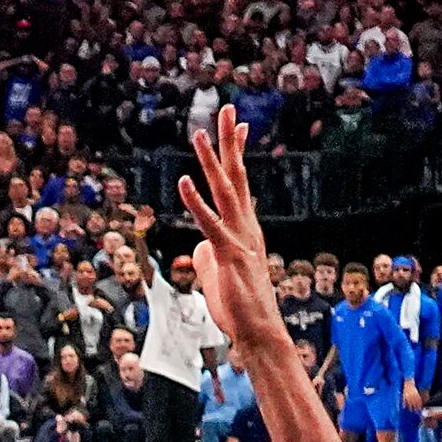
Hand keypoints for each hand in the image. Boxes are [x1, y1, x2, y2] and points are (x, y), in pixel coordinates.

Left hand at [176, 107, 280, 351]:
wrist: (258, 332)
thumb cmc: (239, 306)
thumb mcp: (217, 275)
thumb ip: (207, 256)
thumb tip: (198, 247)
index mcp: (244, 228)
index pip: (240, 183)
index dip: (237, 153)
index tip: (237, 124)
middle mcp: (245, 227)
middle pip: (236, 176)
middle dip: (229, 142)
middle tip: (226, 109)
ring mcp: (238, 239)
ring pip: (225, 192)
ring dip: (211, 162)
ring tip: (199, 134)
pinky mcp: (228, 255)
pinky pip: (210, 223)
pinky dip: (196, 201)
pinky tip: (184, 182)